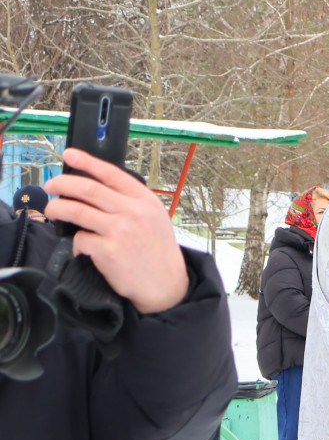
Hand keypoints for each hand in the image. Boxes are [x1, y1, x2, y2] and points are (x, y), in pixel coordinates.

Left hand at [44, 148, 187, 313]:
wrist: (166, 285)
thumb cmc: (158, 252)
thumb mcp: (154, 219)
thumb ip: (130, 203)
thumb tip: (93, 192)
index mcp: (145, 201)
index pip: (111, 174)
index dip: (87, 162)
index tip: (69, 154)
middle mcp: (133, 212)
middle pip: (87, 189)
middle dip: (62, 184)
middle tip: (50, 186)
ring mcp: (120, 231)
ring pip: (76, 210)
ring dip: (57, 209)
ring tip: (52, 212)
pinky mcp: (108, 251)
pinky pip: (80, 239)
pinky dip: (76, 244)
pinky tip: (82, 249)